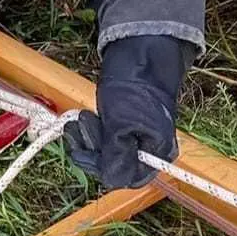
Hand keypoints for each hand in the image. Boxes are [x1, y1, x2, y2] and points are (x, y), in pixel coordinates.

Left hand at [64, 34, 193, 189]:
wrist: (139, 55)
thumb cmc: (134, 88)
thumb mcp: (122, 124)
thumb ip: (116, 155)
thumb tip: (111, 180)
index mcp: (157, 153)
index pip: (126, 177)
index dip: (102, 167)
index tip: (82, 151)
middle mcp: (148, 149)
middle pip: (114, 165)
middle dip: (91, 149)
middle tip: (79, 125)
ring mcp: (135, 136)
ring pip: (105, 151)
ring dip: (87, 138)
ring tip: (81, 118)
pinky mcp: (123, 124)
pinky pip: (104, 137)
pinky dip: (90, 130)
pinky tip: (84, 117)